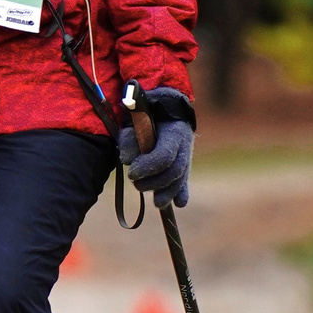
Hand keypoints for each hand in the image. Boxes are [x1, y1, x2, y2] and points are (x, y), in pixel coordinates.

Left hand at [116, 88, 194, 206]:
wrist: (164, 109)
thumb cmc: (146, 114)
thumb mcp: (135, 121)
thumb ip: (130, 138)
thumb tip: (126, 160)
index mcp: (174, 131)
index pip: (164, 156)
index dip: (148, 167)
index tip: (132, 173)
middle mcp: (184, 144)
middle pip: (174, 171)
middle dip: (155, 182)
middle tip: (136, 184)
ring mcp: (186, 155)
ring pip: (180, 178)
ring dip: (168, 192)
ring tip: (157, 202)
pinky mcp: (184, 163)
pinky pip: (185, 180)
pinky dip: (181, 193)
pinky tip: (179, 203)